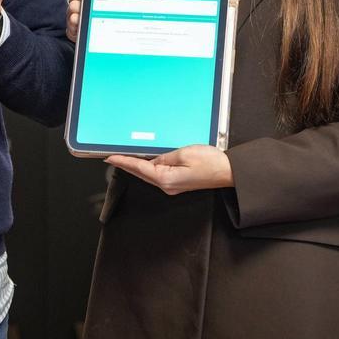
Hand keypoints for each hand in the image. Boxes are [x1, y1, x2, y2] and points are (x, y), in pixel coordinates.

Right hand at [66, 0, 126, 42]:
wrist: (120, 31)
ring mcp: (78, 15)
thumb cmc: (117, 5)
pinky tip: (77, 21)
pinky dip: (74, 24)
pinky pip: (72, 26)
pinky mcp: (77, 30)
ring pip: (71, 10)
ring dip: (74, 10)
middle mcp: (82, 1)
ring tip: (78, 10)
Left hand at [106, 144, 233, 195]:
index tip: (111, 157)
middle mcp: (167, 185)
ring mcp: (173, 186)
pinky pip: (158, 174)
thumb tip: (154, 159)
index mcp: (166, 179)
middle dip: (126, 165)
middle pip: (142, 173)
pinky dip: (148, 168)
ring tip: (124, 158)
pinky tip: (145, 162)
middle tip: (112, 157)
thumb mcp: (184, 153)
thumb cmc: (210, 163)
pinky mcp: (178, 182)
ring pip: (149, 174)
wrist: (228, 172)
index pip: (139, 168)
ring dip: (137, 166)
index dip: (124, 162)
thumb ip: (165, 156)